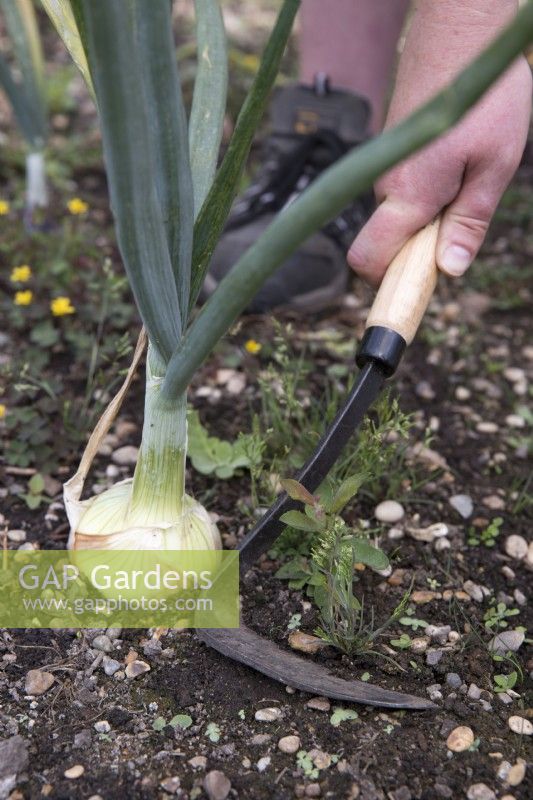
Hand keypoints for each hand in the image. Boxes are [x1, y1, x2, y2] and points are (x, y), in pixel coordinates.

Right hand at [347, 0, 531, 286]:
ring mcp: (384, 168)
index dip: (389, 282)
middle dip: (421, 247)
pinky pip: (402, 190)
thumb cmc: (484, 98)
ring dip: (429, 215)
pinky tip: (456, 159)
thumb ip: (468, 223)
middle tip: (464, 220)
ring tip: (469, 175)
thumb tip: (450, 271)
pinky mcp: (391, 153)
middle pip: (388, 243)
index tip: (418, 289)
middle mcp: (386, 186)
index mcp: (409, 196)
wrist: (461, 28)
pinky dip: (427, 190)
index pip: (368, 259)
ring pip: (399, 216)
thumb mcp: (494, 166)